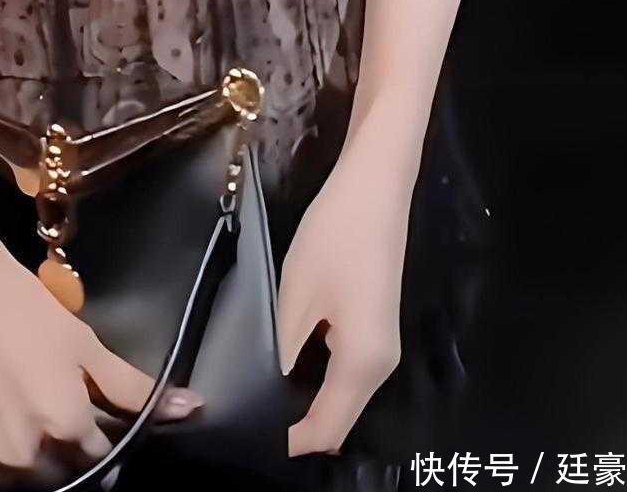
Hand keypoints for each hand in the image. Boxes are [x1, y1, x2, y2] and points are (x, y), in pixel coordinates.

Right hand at [0, 217, 202, 482]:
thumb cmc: (20, 305)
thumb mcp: (82, 343)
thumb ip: (132, 387)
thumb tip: (192, 408)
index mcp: (65, 426)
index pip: (97, 461)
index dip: (92, 439)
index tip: (80, 419)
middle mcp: (23, 456)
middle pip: (55, 478)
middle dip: (56, 453)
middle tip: (38, 409)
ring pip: (11, 483)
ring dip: (15, 459)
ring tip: (5, 411)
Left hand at [276, 124, 413, 458]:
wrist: (376, 184)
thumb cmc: (336, 235)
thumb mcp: (296, 293)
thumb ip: (280, 351)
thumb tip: (263, 393)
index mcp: (363, 364)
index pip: (325, 430)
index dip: (287, 442)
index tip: (244, 436)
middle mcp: (381, 367)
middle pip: (337, 419)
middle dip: (295, 426)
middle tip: (244, 415)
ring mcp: (383, 348)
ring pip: (341, 396)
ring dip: (306, 402)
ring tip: (257, 393)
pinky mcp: (376, 328)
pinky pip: (346, 373)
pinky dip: (319, 379)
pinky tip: (286, 365)